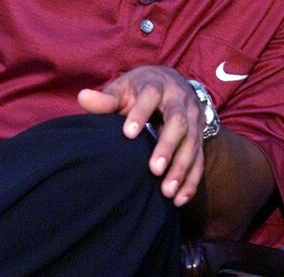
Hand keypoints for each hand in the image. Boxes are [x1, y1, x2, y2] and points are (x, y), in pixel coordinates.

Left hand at [77, 65, 204, 207]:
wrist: (173, 83)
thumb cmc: (140, 90)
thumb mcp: (123, 89)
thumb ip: (106, 99)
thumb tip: (83, 97)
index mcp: (158, 86)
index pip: (151, 97)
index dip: (140, 113)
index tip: (128, 134)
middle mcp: (181, 101)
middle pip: (178, 122)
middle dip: (168, 146)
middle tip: (155, 169)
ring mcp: (194, 119)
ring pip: (192, 143)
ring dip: (181, 167)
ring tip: (166, 191)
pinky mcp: (199, 137)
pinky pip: (200, 158)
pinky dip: (192, 179)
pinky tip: (180, 199)